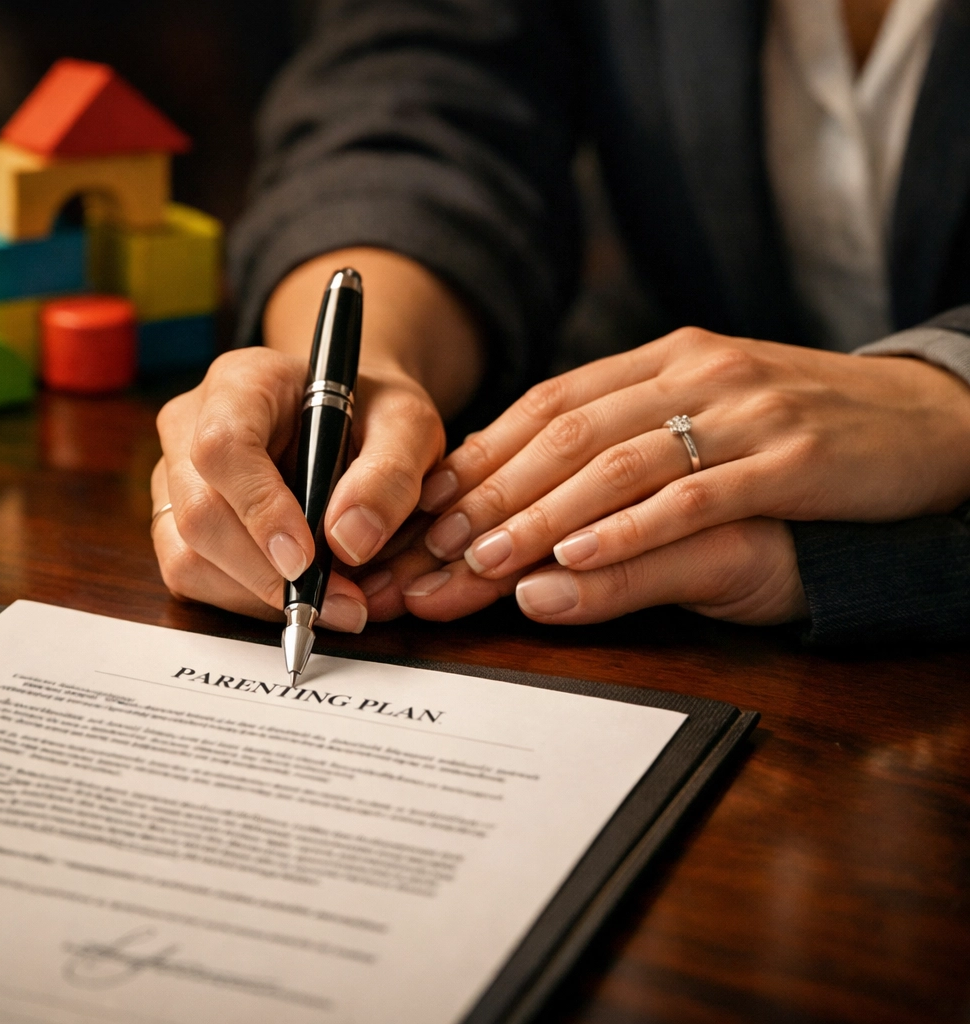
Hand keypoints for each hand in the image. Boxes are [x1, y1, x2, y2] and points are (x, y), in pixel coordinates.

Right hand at [150, 248, 482, 626]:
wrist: (353, 420)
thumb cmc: (374, 415)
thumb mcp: (408, 425)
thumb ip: (390, 475)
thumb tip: (349, 543)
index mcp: (242, 382)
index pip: (224, 446)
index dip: (260, 509)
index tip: (306, 558)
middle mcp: (190, 426)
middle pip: (199, 513)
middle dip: (267, 574)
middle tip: (341, 604)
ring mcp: (175, 478)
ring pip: (187, 557)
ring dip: (260, 597)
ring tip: (333, 604)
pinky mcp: (177, 524)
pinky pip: (195, 579)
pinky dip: (249, 601)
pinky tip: (301, 595)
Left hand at [366, 326, 969, 624]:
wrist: (928, 416)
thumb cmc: (800, 427)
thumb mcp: (707, 414)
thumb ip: (628, 436)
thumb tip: (539, 484)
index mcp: (665, 358)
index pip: (549, 403)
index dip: (482, 453)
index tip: (429, 502)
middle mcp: (695, 373)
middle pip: (566, 432)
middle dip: (489, 491)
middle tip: (431, 542)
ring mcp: (744, 412)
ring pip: (618, 462)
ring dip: (540, 512)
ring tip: (482, 555)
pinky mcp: (793, 458)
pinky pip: (696, 496)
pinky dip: (629, 528)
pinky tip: (577, 556)